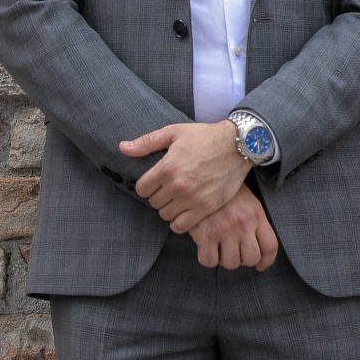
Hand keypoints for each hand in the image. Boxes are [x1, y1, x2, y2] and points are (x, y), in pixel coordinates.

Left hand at [120, 122, 248, 231]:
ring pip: (166, 216)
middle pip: (154, 203)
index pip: (142, 189)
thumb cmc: (204, 137)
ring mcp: (192, 198)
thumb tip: (122, 147)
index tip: (156, 180)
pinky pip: (181, 226)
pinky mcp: (206, 208)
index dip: (147, 185)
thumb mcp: (174, 133)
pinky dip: (180, 221)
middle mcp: (178, 185)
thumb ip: (146, 142)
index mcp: (167, 167)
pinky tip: (185, 210)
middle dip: (159, 195)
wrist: (238, 146)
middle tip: (170, 187)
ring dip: (169, 208)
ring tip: (178, 198)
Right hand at [187, 185, 279, 270]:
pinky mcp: (205, 234)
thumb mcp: (248, 202)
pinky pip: (210, 261)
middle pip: (251, 258)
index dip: (266, 261)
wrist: (201, 178)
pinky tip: (206, 248)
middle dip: (243, 260)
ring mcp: (224, 229)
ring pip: (231, 263)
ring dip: (225, 259)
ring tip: (219, 247)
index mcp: (256, 215)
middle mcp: (243, 223)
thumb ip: (255, 223)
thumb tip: (258, 248)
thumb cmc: (225, 193)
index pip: (270, 246)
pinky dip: (208, 258)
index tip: (260, 265)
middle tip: (235, 252)